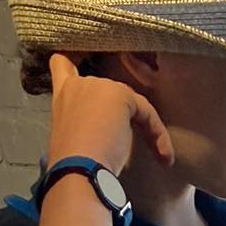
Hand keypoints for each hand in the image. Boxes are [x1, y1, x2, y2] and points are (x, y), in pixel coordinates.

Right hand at [46, 53, 172, 177]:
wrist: (77, 170)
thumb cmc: (76, 165)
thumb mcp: (78, 138)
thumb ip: (90, 124)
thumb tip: (112, 131)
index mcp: (63, 97)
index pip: (62, 65)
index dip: (73, 60)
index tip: (80, 56)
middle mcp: (78, 86)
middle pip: (112, 91)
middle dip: (130, 116)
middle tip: (146, 146)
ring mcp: (98, 86)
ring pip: (132, 104)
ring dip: (149, 130)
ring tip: (158, 156)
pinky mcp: (118, 95)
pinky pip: (147, 112)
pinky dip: (158, 134)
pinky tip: (163, 156)